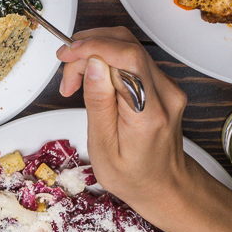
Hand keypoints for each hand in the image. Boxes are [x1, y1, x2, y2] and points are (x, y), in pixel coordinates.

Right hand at [56, 27, 189, 215]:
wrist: (165, 185)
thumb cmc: (133, 175)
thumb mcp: (103, 147)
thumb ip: (98, 102)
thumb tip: (92, 64)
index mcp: (150, 112)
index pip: (128, 57)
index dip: (94, 46)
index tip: (68, 54)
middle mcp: (165, 93)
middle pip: (126, 45)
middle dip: (88, 47)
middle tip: (64, 67)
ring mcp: (167, 86)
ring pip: (127, 47)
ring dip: (94, 52)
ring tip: (73, 77)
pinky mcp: (161, 84)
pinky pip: (131, 58)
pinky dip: (105, 59)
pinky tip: (90, 77)